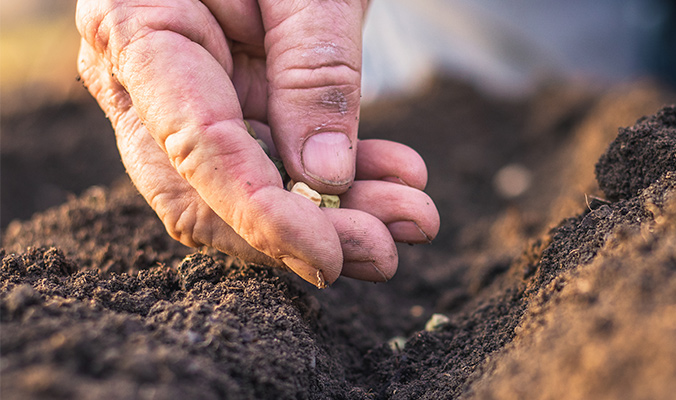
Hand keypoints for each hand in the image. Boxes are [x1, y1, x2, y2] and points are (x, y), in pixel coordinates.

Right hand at [75, 0, 438, 285]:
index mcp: (138, 26)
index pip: (194, 148)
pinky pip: (271, 162)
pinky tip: (395, 178)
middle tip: (387, 251)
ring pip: (244, 191)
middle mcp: (144, 76)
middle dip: (303, 234)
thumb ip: (314, 72)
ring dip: (333, 215)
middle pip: (206, 193)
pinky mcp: (226, 105)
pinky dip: (336, 180)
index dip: (261, 217)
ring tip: (412, 216)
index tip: (329, 257)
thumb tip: (325, 177)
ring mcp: (181, 96)